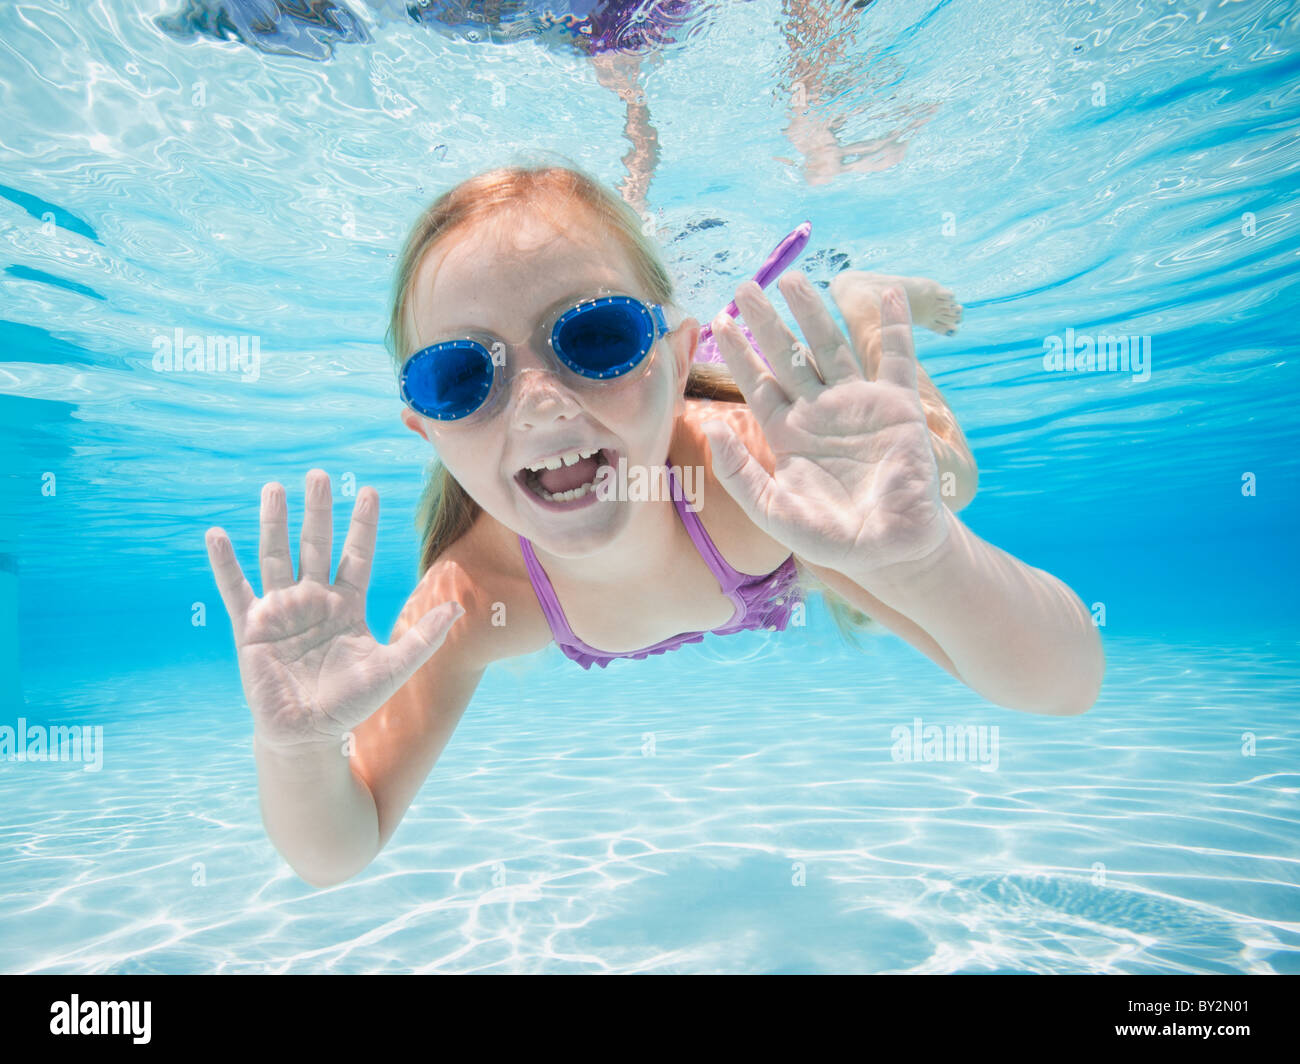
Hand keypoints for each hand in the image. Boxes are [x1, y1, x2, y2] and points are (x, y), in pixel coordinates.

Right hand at [204, 470, 463, 751]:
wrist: (308, 735)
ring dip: (274, 522)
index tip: (368, 490)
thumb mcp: (392, 667)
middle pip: (315, 545)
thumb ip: (423, 638)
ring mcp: (280, 610)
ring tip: (273, 487)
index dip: (361, 525)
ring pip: (276, 556)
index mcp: (347, 605)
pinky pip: (236, 589)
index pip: (356, 555)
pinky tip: (216, 534)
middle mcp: (313, 600)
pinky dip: (224, 563)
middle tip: (318, 473)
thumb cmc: (350, 703)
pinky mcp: (250, 627)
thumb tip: (458, 607)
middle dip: (317, 511)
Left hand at [699, 274, 952, 577]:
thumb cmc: (833, 538)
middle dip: (768, 321)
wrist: (892, 549)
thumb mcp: (774, 511)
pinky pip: (896, 358)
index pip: (758, 383)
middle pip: (789, 355)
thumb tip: (712, 429)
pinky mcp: (898, 407)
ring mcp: (859, 405)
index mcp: (788, 434)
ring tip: (795, 278)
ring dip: (814, 312)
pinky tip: (889, 292)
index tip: (718, 319)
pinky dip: (894, 326)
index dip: (739, 352)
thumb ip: (740, 474)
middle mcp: (820, 412)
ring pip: (832, 346)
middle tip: (746, 286)